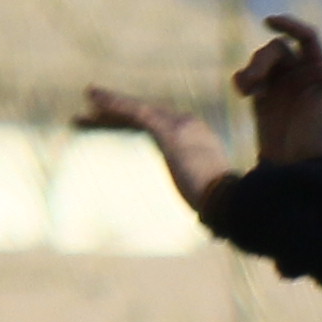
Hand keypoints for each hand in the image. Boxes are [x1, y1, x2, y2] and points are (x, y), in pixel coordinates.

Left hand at [77, 86, 236, 208]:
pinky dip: (114, 103)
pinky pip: (136, 112)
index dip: (136, 125)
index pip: (160, 127)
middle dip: (120, 114)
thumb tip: (211, 224)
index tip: (117, 127)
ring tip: (89, 96)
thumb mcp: (214, 203)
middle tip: (92, 112)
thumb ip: (207, 204)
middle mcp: (190, 127)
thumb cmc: (225, 211)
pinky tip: (94, 98)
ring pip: (139, 110)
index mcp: (199, 141)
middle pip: (147, 116)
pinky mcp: (170, 131)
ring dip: (111, 104)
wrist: (232, 203)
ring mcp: (180, 126)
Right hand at [229, 15, 321, 168]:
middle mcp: (299, 72)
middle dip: (263, 59)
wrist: (294, 163)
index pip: (306, 37)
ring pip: (260, 61)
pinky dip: (242, 80)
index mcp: (318, 69)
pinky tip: (242, 92)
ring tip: (247, 88)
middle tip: (254, 79)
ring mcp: (279, 82)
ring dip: (251, 70)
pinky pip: (248, 78)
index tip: (268, 21)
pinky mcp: (262, 95)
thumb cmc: (318, 134)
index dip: (289, 25)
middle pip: (276, 49)